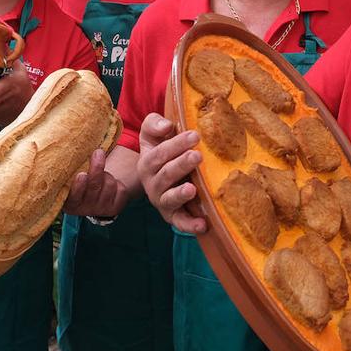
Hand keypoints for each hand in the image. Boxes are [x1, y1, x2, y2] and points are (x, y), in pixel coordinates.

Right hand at [63, 147, 128, 216]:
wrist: (94, 196)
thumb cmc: (79, 183)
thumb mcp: (71, 180)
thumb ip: (71, 172)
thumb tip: (72, 153)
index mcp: (70, 203)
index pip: (74, 196)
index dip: (78, 185)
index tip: (82, 174)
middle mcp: (84, 209)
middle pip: (94, 186)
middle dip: (97, 168)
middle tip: (98, 152)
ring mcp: (100, 210)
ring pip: (109, 185)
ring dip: (107, 174)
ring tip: (102, 174)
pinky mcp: (115, 208)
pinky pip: (121, 190)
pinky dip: (118, 183)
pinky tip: (111, 183)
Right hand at [135, 113, 205, 233]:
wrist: (158, 174)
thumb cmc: (161, 149)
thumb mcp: (152, 133)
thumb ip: (154, 124)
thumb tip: (166, 126)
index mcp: (147, 163)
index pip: (160, 153)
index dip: (176, 144)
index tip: (195, 135)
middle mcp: (152, 184)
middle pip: (166, 175)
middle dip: (181, 165)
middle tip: (197, 155)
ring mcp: (162, 201)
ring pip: (170, 199)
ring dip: (181, 194)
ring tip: (192, 188)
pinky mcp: (173, 215)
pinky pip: (180, 222)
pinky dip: (189, 225)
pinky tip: (203, 224)